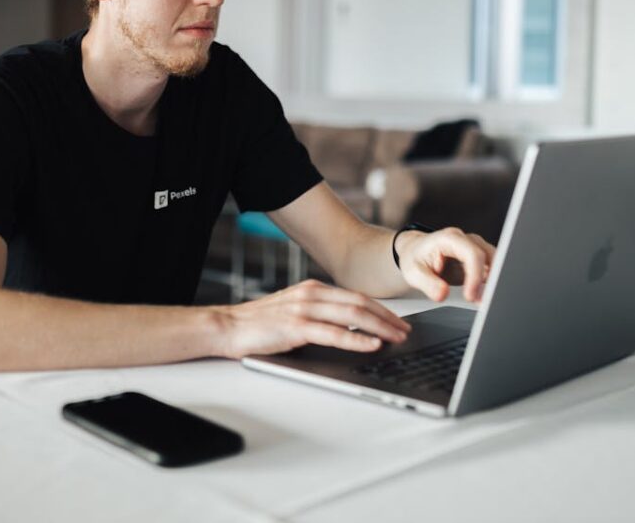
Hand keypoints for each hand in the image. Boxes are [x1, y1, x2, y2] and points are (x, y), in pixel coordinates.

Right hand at [213, 279, 411, 359]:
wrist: (229, 327)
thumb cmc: (260, 324)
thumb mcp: (294, 312)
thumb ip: (319, 314)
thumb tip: (350, 328)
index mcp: (313, 289)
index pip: (356, 296)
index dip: (381, 309)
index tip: (399, 322)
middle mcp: (311, 294)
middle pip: (360, 303)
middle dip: (387, 318)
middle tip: (406, 332)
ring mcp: (304, 309)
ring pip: (352, 315)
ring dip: (379, 328)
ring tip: (396, 339)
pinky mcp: (296, 327)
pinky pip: (334, 333)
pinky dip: (356, 339)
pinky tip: (371, 345)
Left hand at [396, 227, 496, 302]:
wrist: (414, 252)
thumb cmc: (414, 258)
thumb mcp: (413, 272)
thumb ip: (427, 283)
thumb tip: (442, 294)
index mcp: (449, 238)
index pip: (471, 254)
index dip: (475, 276)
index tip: (470, 296)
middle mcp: (465, 240)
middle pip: (488, 256)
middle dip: (489, 280)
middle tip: (482, 302)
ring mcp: (475, 247)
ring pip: (495, 262)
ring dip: (492, 283)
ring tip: (481, 302)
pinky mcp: (479, 259)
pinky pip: (491, 270)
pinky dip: (490, 284)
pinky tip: (483, 297)